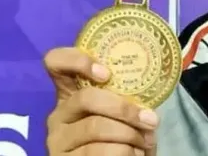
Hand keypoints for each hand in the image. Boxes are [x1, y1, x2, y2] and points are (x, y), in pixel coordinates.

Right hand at [44, 47, 158, 154]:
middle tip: (151, 120)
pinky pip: (98, 151)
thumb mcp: (119, 114)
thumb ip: (125, 100)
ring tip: (145, 142)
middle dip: (125, 108)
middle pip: (86, 97)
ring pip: (95, 126)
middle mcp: (59, 113)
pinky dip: (125, 152)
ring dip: (129, 135)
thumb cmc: (119, 136)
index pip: (56, 62)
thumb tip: (147, 105)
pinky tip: (134, 154)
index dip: (77, 61)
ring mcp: (57, 139)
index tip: (106, 73)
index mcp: (72, 94)